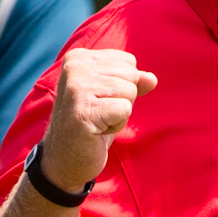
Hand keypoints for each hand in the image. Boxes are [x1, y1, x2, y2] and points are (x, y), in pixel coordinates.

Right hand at [42, 49, 159, 185]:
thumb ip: (132, 82)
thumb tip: (152, 78)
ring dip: (119, 114)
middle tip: (99, 114)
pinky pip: (125, 109)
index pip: (128, 61)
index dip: (122, 87)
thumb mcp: (113, 97)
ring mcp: (77, 88)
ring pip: (129, 92)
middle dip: (123, 100)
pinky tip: (97, 131)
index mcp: (79, 57)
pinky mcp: (84, 110)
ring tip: (98, 122)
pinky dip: (117, 125)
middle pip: (131, 75)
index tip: (99, 101)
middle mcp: (75, 67)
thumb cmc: (91, 125)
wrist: (65, 159)